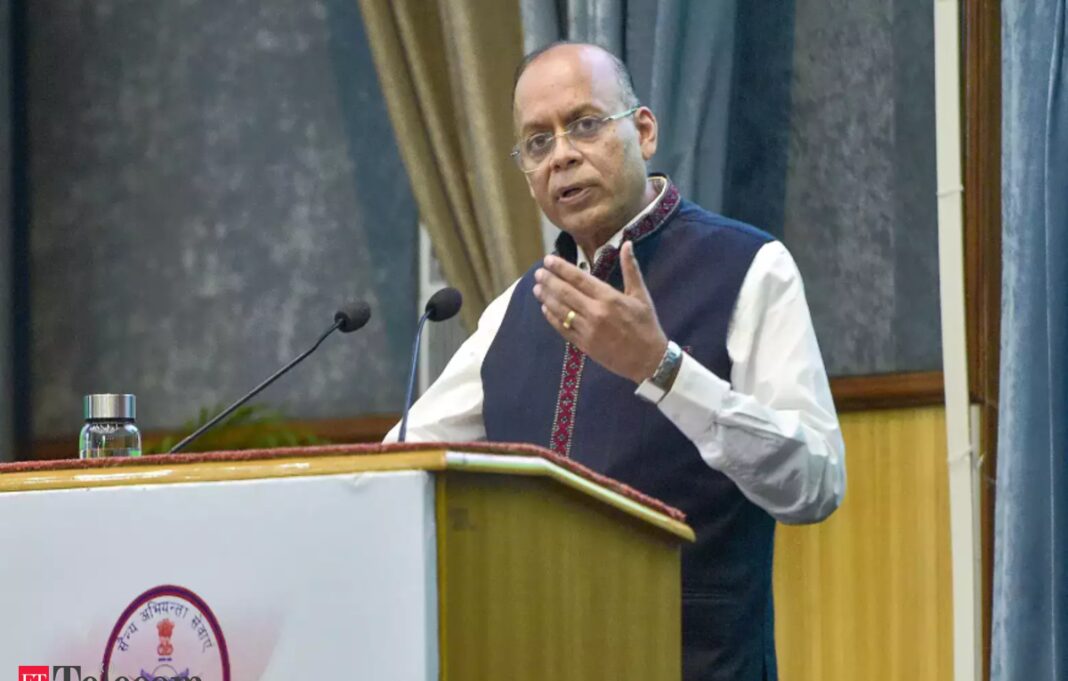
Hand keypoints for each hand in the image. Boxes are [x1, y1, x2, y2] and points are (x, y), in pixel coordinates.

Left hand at [533, 241, 667, 383]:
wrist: (648, 359)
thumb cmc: (646, 325)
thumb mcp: (641, 295)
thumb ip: (631, 268)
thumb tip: (627, 244)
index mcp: (609, 297)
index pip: (579, 278)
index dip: (561, 268)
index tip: (548, 260)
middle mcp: (595, 312)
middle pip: (565, 293)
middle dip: (549, 281)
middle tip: (538, 272)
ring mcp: (587, 330)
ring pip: (561, 310)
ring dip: (547, 297)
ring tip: (537, 288)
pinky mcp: (583, 345)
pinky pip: (563, 329)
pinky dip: (552, 318)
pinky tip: (545, 308)